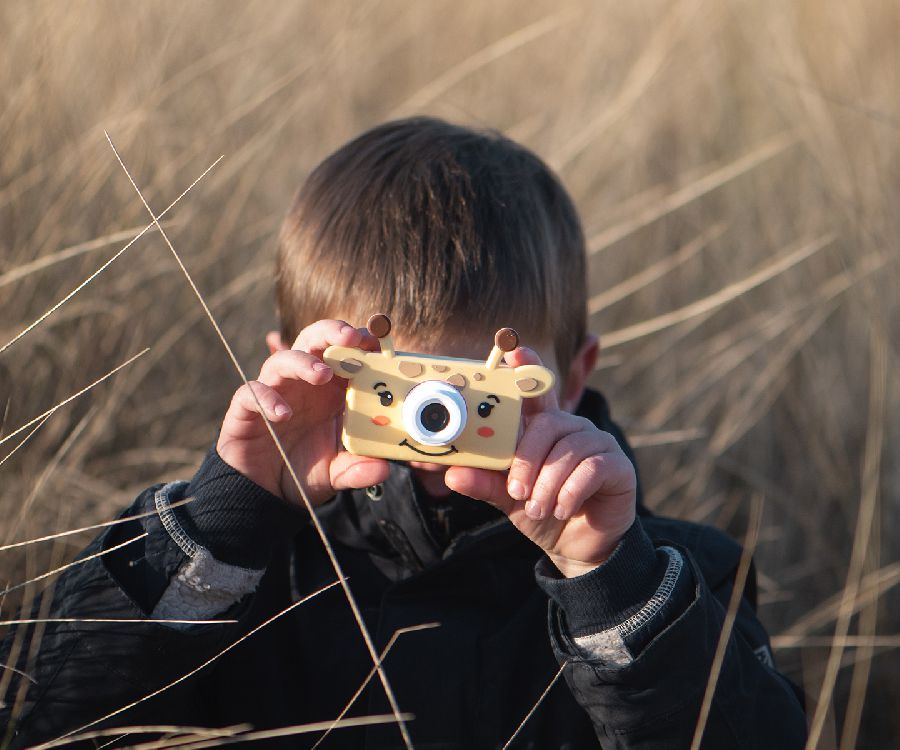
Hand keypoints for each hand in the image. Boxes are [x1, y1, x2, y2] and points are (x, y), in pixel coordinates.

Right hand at [216, 319, 390, 506]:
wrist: (264, 491)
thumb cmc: (304, 469)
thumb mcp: (338, 472)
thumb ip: (358, 468)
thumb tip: (382, 471)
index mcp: (330, 389)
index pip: (344, 351)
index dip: (359, 340)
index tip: (377, 341)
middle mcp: (302, 383)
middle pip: (313, 341)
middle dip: (332, 332)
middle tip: (351, 338)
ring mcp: (274, 392)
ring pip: (282, 360)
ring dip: (303, 362)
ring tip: (322, 374)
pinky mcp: (246, 409)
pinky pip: (252, 393)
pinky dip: (267, 399)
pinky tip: (283, 414)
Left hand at [444, 347, 636, 577]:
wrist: (576, 546)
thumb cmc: (540, 511)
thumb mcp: (506, 497)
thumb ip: (484, 482)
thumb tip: (451, 473)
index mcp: (544, 428)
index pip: (535, 391)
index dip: (527, 367)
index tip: (514, 350)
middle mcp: (572, 427)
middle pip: (548, 424)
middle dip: (528, 459)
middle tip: (516, 491)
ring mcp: (598, 443)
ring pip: (569, 449)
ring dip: (548, 483)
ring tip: (538, 510)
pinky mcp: (618, 465)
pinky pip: (592, 468)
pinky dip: (571, 491)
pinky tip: (561, 510)